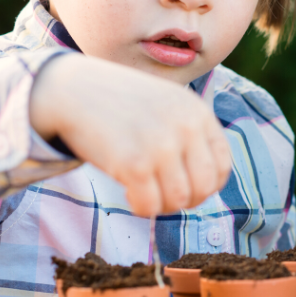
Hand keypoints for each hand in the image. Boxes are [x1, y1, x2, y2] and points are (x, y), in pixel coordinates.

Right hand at [30, 53, 232, 215]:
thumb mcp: (168, 105)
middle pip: (205, 187)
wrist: (72, 89)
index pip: (223, 166)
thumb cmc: (119, 103)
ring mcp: (161, 144)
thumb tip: (208, 183)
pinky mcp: (134, 162)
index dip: (207, 186)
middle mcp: (186, 127)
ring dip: (161, 205)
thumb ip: (190, 135)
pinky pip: (150, 205)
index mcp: (198, 112)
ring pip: (179, 199)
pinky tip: (128, 193)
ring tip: (144, 192)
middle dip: (186, 200)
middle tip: (163, 195)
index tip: (187, 188)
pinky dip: (141, 208)